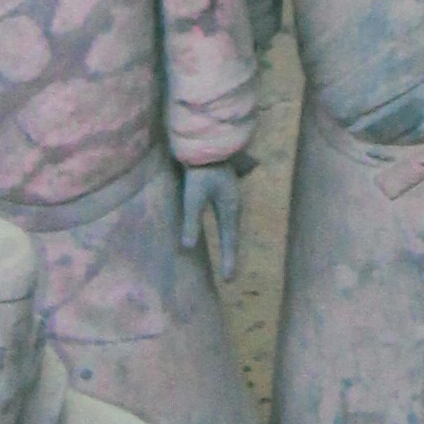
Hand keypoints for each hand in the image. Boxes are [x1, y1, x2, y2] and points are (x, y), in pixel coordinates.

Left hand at [181, 164, 242, 284]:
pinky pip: (227, 215)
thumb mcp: (193, 196)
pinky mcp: (224, 188)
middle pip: (233, 234)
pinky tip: (222, 226)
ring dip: (229, 240)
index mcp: (230, 208)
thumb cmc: (201, 169)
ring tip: (228, 254)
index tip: (230, 281)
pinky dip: (226, 228)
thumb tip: (188, 248)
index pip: (230, 240)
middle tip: (230, 274)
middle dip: (231, 253)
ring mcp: (231, 195)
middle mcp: (234, 203)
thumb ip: (192, 221)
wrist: (208, 142)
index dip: (229, 260)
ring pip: (231, 224)